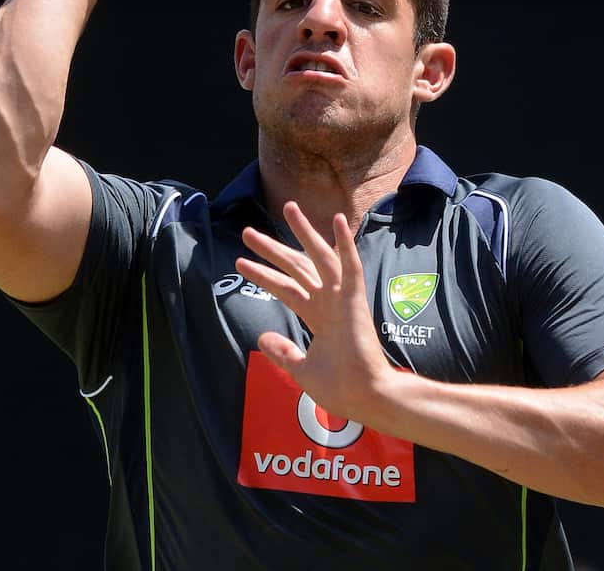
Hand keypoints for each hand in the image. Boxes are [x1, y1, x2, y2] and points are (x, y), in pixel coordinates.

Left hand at [237, 203, 395, 421]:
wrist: (363, 397)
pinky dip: (345, 244)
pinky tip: (338, 221)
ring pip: (319, 257)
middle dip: (272, 249)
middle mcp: (328, 302)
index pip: (286, 287)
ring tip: (288, 207)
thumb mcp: (301, 369)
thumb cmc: (339, 387)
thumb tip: (262, 338)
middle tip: (248, 232)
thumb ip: (282, 352)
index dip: (263, 274)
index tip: (240, 262)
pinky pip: (350, 268)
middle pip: (296, 267)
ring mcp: (342, 299)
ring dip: (304, 232)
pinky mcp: (355, 301)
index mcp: (318, 316)